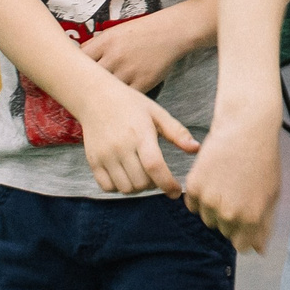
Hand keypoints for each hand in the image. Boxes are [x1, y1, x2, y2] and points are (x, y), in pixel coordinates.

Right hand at [75, 73, 200, 196]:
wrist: (96, 97)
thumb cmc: (131, 105)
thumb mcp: (157, 113)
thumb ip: (177, 132)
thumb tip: (196, 148)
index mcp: (140, 133)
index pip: (155, 166)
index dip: (168, 184)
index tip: (176, 192)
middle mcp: (121, 146)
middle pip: (141, 182)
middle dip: (154, 185)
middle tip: (158, 176)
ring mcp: (105, 155)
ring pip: (125, 188)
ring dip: (138, 188)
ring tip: (142, 175)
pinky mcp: (92, 161)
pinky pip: (107, 187)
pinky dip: (119, 188)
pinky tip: (126, 176)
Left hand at [82, 10, 195, 93]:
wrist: (171, 32)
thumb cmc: (141, 31)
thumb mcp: (115, 31)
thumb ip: (96, 45)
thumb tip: (77, 58)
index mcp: (105, 42)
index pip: (80, 60)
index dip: (73, 70)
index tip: (71, 78)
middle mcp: (115, 56)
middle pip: (90, 78)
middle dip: (85, 86)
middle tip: (81, 94)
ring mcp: (129, 71)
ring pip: (107, 91)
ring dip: (102, 96)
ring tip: (97, 101)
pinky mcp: (143, 82)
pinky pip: (126, 97)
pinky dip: (120, 100)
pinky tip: (117, 101)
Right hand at [183, 113, 281, 252]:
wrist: (245, 128)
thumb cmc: (263, 160)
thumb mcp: (271, 195)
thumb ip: (264, 225)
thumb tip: (259, 251)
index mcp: (250, 220)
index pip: (241, 245)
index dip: (244, 231)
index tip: (246, 215)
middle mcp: (228, 215)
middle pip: (224, 231)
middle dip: (230, 218)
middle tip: (238, 192)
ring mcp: (209, 202)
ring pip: (207, 218)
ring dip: (214, 208)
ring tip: (226, 183)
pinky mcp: (194, 187)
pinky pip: (194, 205)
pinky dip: (201, 196)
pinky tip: (214, 177)